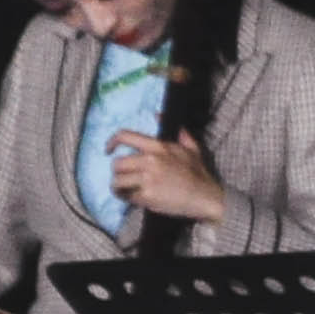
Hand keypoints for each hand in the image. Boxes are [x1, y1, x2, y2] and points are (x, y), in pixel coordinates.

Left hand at [105, 129, 226, 226]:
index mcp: (158, 147)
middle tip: (127, 178)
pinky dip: (128, 199)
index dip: (111, 142)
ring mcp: (147, 179)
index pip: (125, 136)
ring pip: (117, 181)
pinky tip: (136, 199)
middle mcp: (150, 161)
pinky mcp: (147, 195)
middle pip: (117, 164)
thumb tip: (158, 115)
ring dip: (120, 187)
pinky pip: (126, 196)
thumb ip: (175, 132)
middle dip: (119, 172)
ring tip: (128, 190)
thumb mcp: (191, 149)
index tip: (108, 150)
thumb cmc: (198, 174)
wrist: (206, 197)